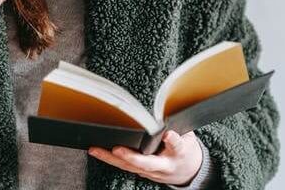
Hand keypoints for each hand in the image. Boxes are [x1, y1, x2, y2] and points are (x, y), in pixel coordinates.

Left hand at [88, 130, 202, 186]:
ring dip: (111, 159)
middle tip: (118, 150)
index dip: (173, 141)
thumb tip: (167, 112)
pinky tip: (97, 152)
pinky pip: (124, 166)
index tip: (169, 135)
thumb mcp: (188, 137)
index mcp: (179, 154)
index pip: (177, 147)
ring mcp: (150, 172)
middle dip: (131, 157)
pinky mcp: (140, 172)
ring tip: (96, 149)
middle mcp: (163, 166)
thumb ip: (179, 127)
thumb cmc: (185, 151)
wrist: (186, 172)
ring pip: (129, 166)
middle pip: (146, 163)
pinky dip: (110, 159)